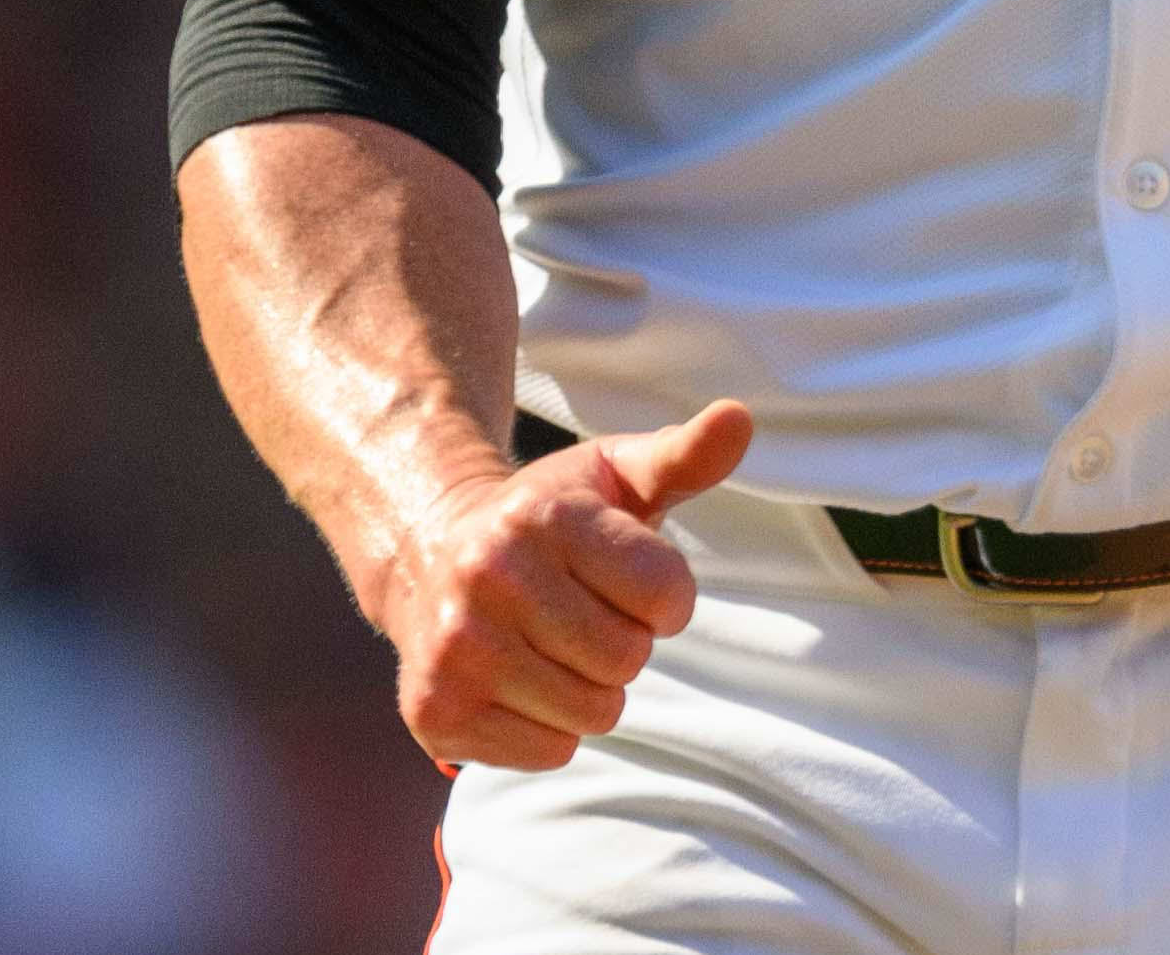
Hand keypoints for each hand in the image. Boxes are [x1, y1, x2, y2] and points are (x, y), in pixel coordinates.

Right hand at [360, 399, 754, 769]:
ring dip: (588, 690)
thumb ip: (684, 455)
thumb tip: (740, 417)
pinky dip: (548, 728)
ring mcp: (455, 648)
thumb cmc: (548, 520)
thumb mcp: (614, 476)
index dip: (664, 596)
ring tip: (548, 647)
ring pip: (593, 714)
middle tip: (580, 615)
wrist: (429, 555)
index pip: (666, 594)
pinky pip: (550, 752)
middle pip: (628, 660)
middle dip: (623, 644)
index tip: (626, 579)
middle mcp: (489, 576)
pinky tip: (516, 681)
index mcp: (544, 516)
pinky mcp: (436, 710)